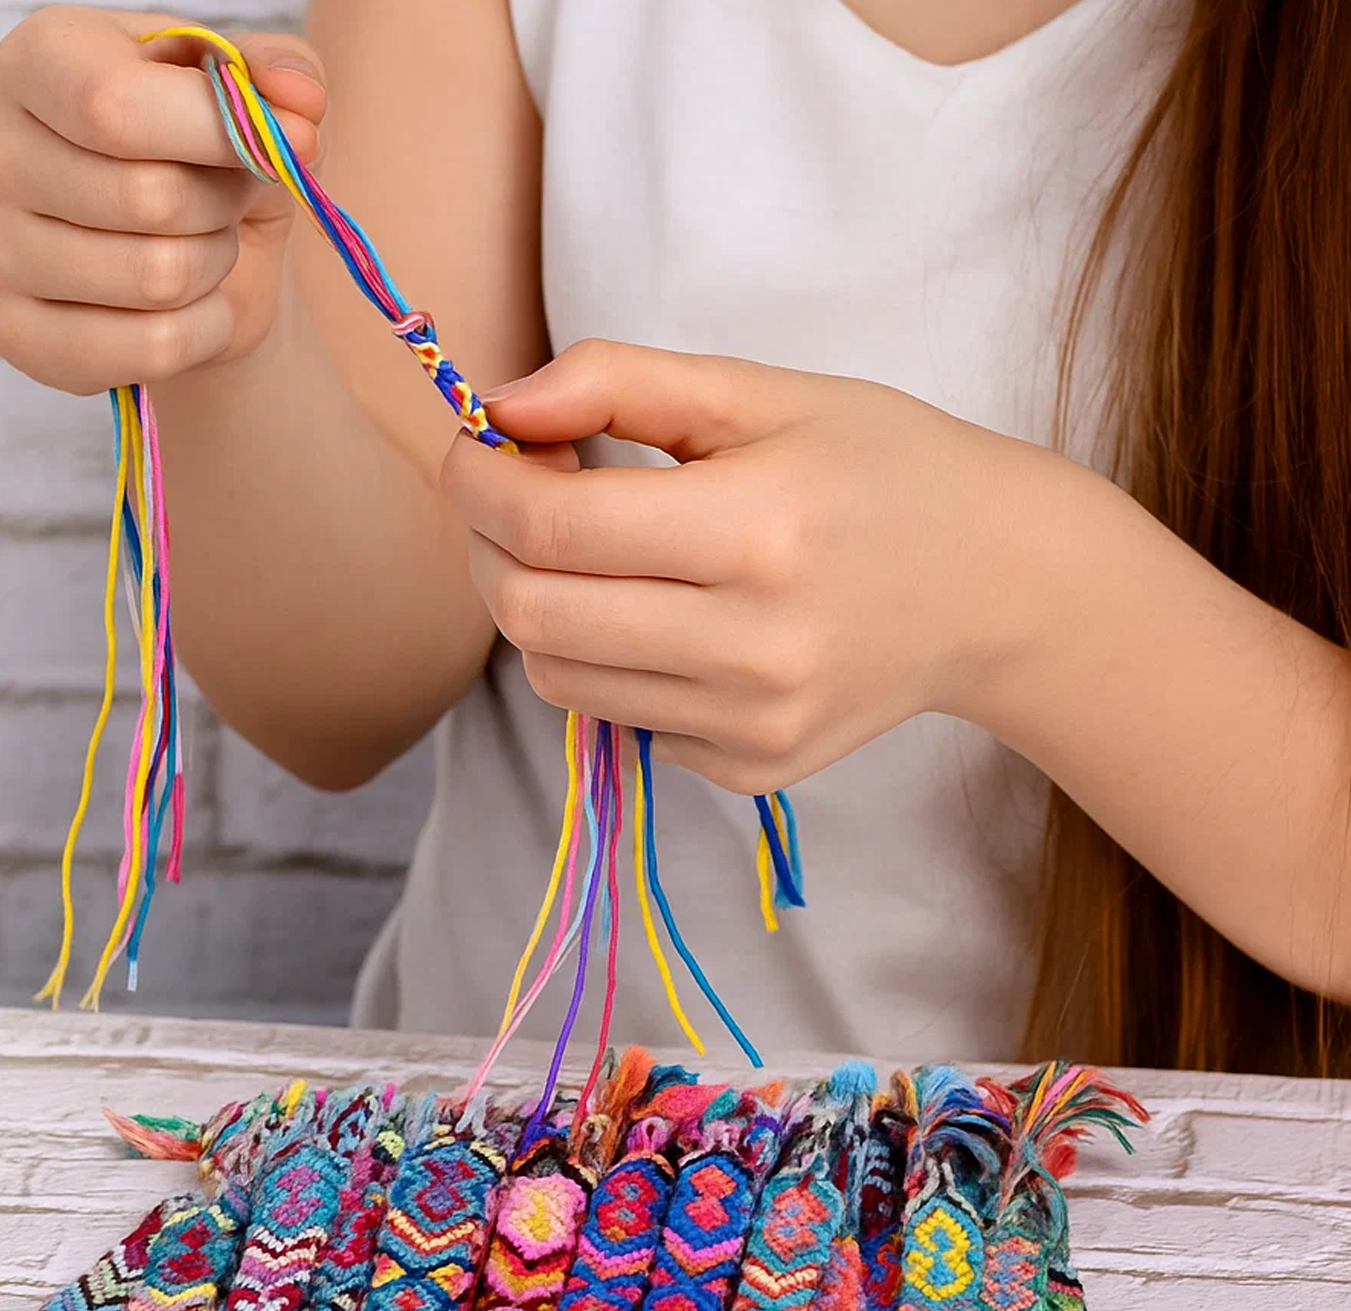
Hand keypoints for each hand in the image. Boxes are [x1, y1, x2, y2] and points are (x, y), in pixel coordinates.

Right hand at [0, 7, 325, 394]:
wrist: (182, 259)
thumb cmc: (202, 161)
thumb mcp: (250, 98)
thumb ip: (281, 74)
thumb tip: (300, 101)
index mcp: (37, 60)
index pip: (115, 104)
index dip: (218, 133)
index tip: (278, 143)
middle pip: (149, 199)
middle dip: (221, 210)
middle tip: (223, 204)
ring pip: (158, 279)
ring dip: (214, 270)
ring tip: (201, 249)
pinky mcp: (17, 334)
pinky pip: (152, 348)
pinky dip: (204, 332)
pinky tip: (189, 308)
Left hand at [443, 339, 1056, 793]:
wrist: (997, 588)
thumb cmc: (882, 469)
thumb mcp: (764, 392)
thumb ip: (622, 381)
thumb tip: (499, 406)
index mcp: (758, 532)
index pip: (551, 527)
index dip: (479, 483)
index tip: (474, 446)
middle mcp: (753, 647)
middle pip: (531, 614)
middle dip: (487, 546)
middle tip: (511, 496)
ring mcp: (753, 724)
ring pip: (557, 677)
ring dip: (537, 606)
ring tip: (590, 552)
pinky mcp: (752, 769)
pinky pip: (619, 717)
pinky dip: (607, 662)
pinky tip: (665, 616)